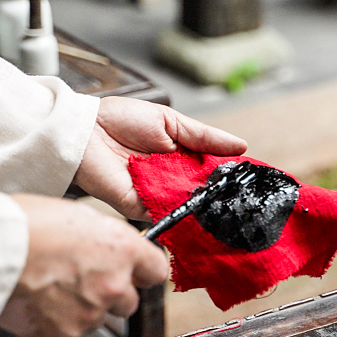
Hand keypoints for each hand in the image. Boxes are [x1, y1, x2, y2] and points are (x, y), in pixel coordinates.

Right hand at [0, 194, 168, 336]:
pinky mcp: (60, 336)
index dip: (143, 270)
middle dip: (111, 293)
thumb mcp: (78, 217)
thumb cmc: (26, 224)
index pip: (157, 270)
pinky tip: (35, 300)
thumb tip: (109, 252)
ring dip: (81, 308)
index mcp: (122, 250)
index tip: (133, 269)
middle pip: (129, 301)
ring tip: (50, 286)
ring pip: (96, 318)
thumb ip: (104, 240)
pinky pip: (66, 332)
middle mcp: (113, 286)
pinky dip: (54, 321)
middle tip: (80, 278)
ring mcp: (88, 315)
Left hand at [74, 96, 246, 219]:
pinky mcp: (141, 208)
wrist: (85, 131)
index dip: (229, 175)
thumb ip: (204, 136)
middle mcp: (171, 180)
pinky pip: (167, 216)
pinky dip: (183, 214)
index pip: (211, 171)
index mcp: (180, 157)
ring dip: (206, 206)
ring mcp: (158, 196)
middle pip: (204, 192)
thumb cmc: (121, 121)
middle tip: (246, 197)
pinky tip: (200, 210)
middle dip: (221, 195)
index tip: (251, 179)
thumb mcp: (171, 121)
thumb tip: (240, 146)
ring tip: (229, 205)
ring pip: (190, 207)